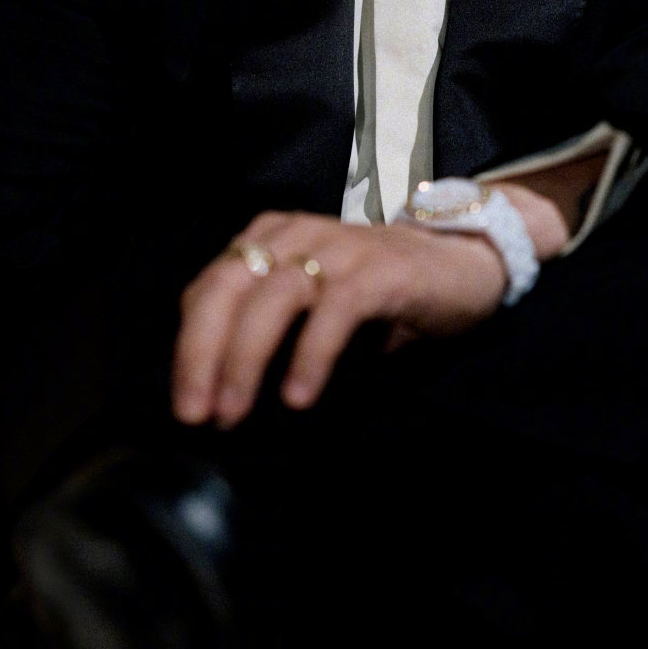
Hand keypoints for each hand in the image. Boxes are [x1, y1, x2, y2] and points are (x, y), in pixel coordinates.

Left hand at [171, 212, 508, 429]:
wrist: (463, 264)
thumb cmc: (378, 293)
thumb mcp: (312, 306)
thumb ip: (271, 332)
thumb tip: (220, 394)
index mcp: (270, 239)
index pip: (209, 288)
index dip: (188, 347)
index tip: (185, 404)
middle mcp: (296, 235)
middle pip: (229, 287)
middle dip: (202, 353)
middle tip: (197, 413)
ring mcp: (338, 248)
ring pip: (273, 297)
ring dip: (246, 358)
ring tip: (234, 411)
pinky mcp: (379, 271)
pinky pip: (334, 310)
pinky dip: (311, 354)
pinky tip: (299, 396)